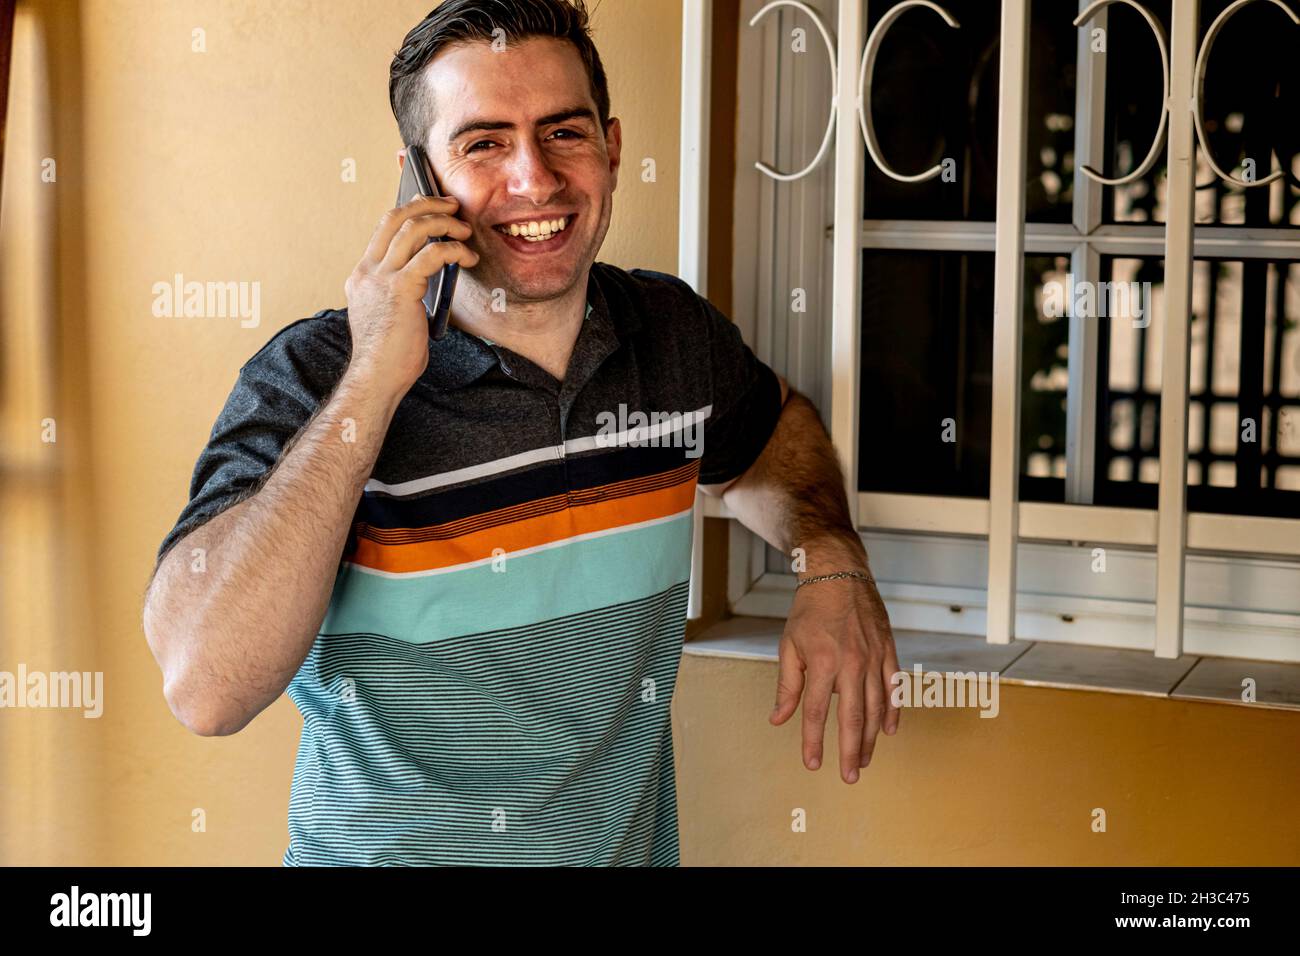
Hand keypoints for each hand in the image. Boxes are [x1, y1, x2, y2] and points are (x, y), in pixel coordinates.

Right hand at [343, 194, 479, 396]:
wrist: (377, 378)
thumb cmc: (390, 355)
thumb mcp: (391, 313)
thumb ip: (401, 290)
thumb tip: (428, 273)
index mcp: (362, 275)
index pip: (384, 227)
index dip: (410, 210)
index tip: (432, 206)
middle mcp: (368, 271)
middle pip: (395, 217)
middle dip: (427, 204)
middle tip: (452, 205)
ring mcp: (381, 278)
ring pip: (414, 228)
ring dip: (445, 223)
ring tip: (465, 230)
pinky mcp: (401, 289)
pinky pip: (432, 254)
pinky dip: (454, 250)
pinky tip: (468, 258)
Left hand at [770, 565, 901, 782]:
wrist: (839, 575)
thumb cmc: (809, 610)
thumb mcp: (789, 645)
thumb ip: (787, 686)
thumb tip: (778, 720)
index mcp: (822, 662)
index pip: (815, 712)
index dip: (812, 741)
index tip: (812, 764)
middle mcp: (851, 663)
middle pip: (852, 717)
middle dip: (850, 751)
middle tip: (849, 776)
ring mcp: (873, 658)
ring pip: (876, 707)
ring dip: (870, 737)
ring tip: (864, 760)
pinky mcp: (888, 651)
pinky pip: (894, 688)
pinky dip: (893, 711)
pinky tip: (888, 731)